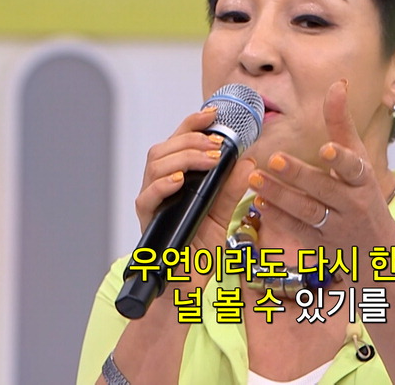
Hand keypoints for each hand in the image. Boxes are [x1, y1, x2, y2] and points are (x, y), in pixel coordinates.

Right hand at [135, 107, 255, 250]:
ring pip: (154, 165)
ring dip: (183, 156)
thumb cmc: (201, 246)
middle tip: (217, 145)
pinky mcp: (147, 221)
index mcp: (178, 177)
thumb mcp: (225, 214)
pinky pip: (146, 197)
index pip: (179, 141)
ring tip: (207, 159)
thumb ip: (234, 189)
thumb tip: (248, 161)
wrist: (189, 282)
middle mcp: (160, 185)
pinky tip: (179, 179)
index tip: (213, 113)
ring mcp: (152, 202)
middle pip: (164, 148)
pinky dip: (162, 184)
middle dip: (191, 139)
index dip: (193, 123)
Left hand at [247, 80, 394, 249]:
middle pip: (324, 189)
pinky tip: (260, 203)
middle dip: (299, 175)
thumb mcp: (360, 158)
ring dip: (280, 196)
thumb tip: (338, 84)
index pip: (355, 168)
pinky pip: (298, 232)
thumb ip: (342, 124)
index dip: (342, 158)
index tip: (326, 149)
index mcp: (363, 180)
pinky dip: (278, 218)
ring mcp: (337, 227)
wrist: (379, 249)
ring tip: (256, 180)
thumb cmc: (364, 194)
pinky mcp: (321, 246)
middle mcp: (352, 204)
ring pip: (307, 212)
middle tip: (274, 159)